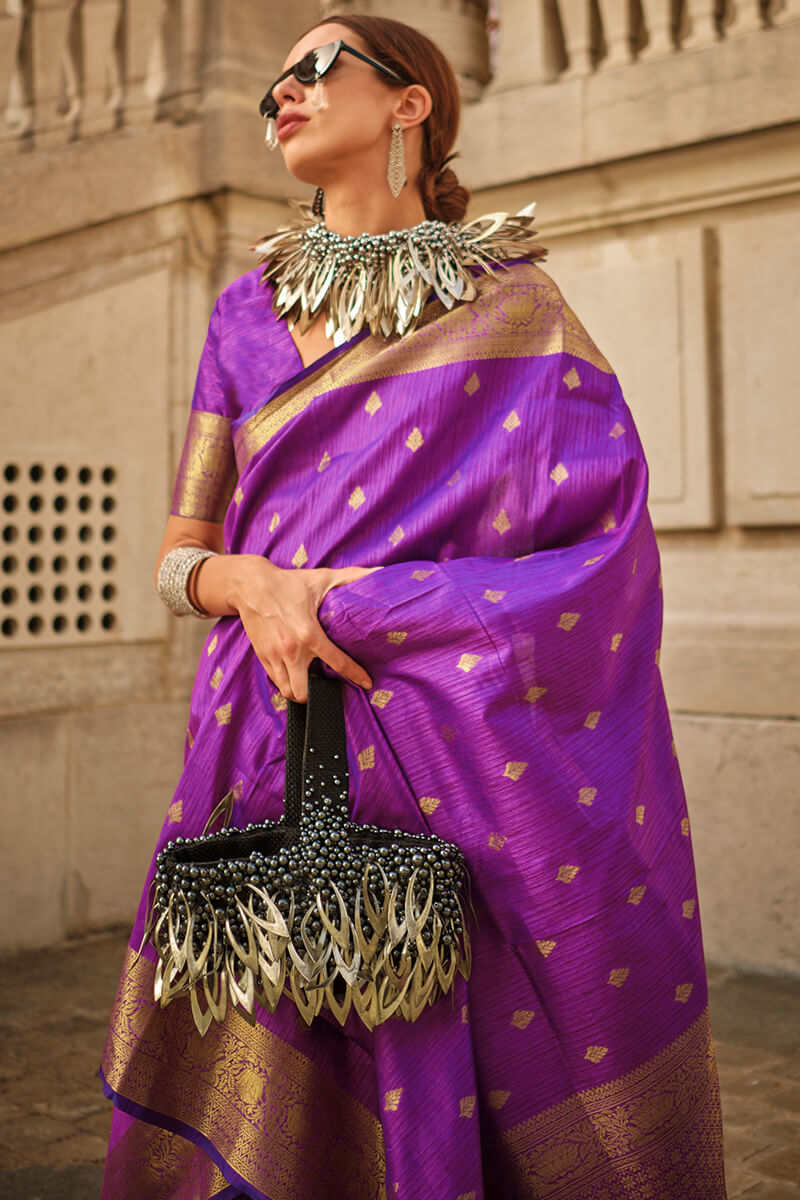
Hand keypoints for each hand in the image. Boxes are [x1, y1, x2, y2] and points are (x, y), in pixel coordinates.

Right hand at [208, 555, 380, 701]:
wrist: (250, 585)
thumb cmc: (288, 583)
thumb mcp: (322, 578)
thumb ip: (352, 577)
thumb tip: (380, 571)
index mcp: (309, 633)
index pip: (338, 663)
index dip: (355, 675)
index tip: (366, 683)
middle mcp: (291, 649)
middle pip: (304, 692)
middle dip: (317, 693)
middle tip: (325, 684)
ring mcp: (274, 655)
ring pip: (287, 691)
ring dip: (299, 691)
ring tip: (308, 682)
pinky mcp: (262, 656)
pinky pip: (275, 681)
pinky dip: (285, 682)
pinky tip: (293, 673)